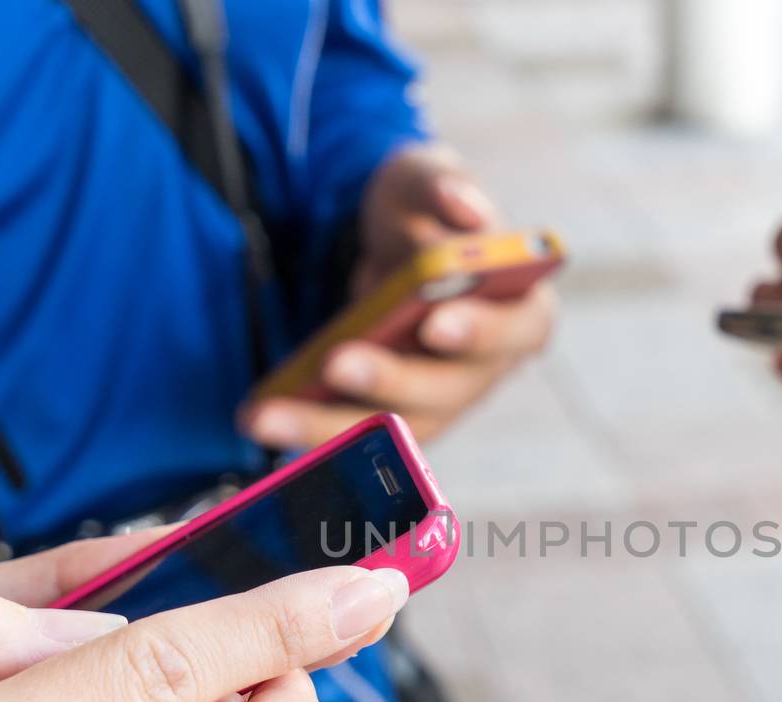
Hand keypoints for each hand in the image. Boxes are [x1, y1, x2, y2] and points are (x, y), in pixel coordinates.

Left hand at [242, 144, 556, 447]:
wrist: (387, 247)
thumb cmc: (423, 213)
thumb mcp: (427, 180)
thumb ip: (443, 185)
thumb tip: (461, 206)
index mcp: (521, 310)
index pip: (520, 330)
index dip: (482, 330)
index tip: (435, 320)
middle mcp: (485, 369)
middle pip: (446, 391)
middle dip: (390, 380)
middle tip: (338, 363)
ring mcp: (438, 403)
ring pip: (392, 430)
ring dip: (330, 427)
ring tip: (266, 415)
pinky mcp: (394, 422)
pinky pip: (357, 442)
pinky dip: (310, 436)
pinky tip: (261, 420)